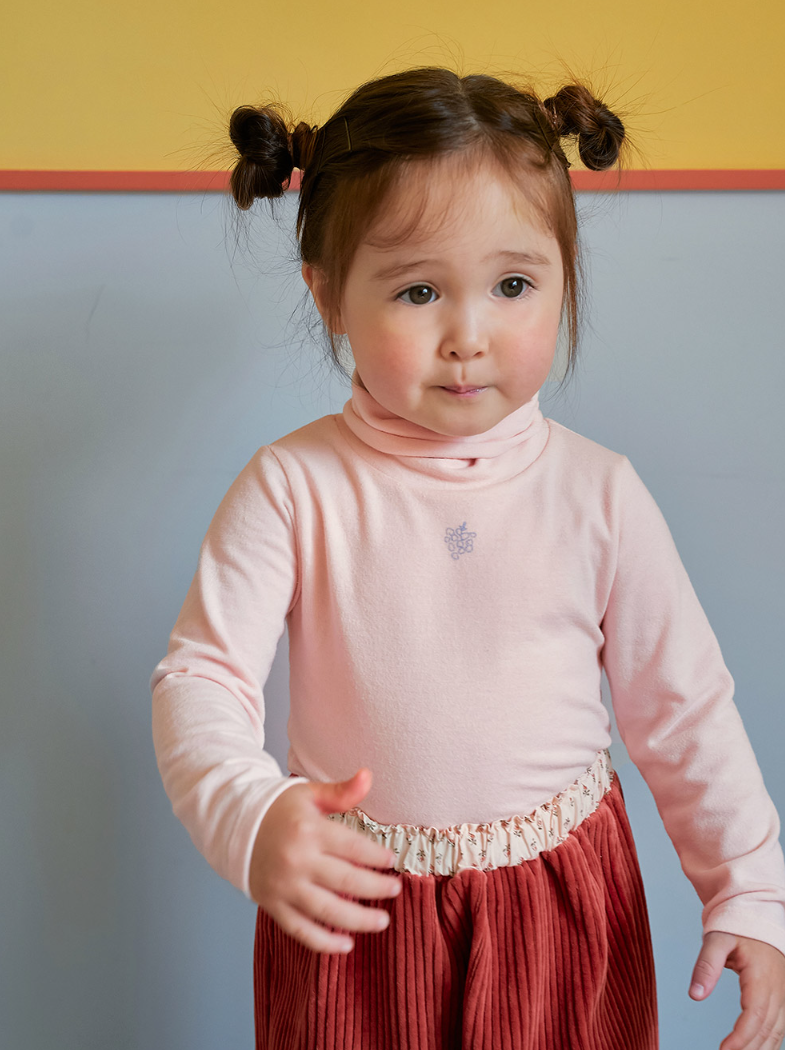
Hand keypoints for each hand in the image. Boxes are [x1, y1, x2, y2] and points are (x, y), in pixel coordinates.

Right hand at [249, 767, 401, 954]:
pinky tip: (347, 945)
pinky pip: (301, 930)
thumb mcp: (308, 794)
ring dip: (359, 920)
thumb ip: (340, 792)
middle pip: (346, 882)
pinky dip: (324, 943)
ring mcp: (285, 887)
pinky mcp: (273, 905)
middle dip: (376, 888)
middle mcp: (297, 861)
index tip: (392, 861)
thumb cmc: (279, 810)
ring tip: (382, 921)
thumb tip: (368, 775)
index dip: (377, 856)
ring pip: (327, 911)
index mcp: (309, 830)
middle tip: (395, 890)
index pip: (354, 848)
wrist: (236, 827)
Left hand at [689, 930, 784, 1048]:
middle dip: (748, 1049)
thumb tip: (695, 995)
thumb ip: (706, 967)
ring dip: (760, 1049)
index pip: (755, 1015)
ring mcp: (782, 994)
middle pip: (766, 1029)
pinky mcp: (781, 997)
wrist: (757, 915)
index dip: (741, 1037)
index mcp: (761, 976)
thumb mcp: (716, 939)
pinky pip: (779, 1026)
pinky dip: (768, 1042)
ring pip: (776, 1032)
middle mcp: (777, 989)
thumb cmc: (736, 925)